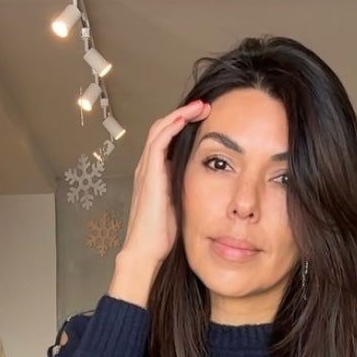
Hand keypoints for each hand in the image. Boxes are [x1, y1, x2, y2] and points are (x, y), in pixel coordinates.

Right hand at [111, 102, 210, 296]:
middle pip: (163, 127)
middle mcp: (147, 167)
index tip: (207, 119)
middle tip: (206, 106)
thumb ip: (188, 188)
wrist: (146, 251)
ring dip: (180, 114)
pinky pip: (158, 141)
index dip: (184, 125)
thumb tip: (210, 182)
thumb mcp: (180, 204)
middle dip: (184, 114)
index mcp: (155, 173)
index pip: (167, 138)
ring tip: (200, 106)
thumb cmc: (162, 234)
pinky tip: (186, 119)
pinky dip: (172, 126)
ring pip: (160, 128)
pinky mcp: (149, 174)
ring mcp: (146, 169)